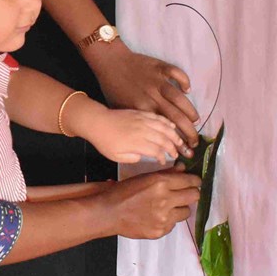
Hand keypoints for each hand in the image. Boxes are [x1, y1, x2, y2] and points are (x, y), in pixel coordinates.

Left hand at [66, 100, 188, 162]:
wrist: (97, 122)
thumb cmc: (105, 142)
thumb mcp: (116, 156)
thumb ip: (132, 158)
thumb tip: (144, 156)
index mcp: (137, 143)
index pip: (157, 151)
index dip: (163, 157)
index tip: (163, 162)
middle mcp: (143, 131)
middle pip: (164, 139)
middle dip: (173, 147)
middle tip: (177, 153)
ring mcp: (143, 120)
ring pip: (164, 127)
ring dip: (174, 135)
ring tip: (180, 141)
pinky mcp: (141, 113)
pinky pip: (158, 117)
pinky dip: (167, 122)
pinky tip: (172, 126)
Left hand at [89, 46, 199, 145]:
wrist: (109, 64)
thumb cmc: (112, 89)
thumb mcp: (120, 112)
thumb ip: (135, 123)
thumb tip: (147, 138)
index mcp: (142, 110)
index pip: (163, 129)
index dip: (175, 142)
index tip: (183, 151)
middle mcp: (153, 97)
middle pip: (177, 117)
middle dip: (189, 132)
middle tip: (194, 142)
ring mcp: (157, 82)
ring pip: (180, 98)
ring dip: (190, 111)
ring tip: (195, 120)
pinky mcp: (160, 68)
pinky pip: (176, 74)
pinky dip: (184, 81)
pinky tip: (187, 89)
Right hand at [97, 167, 200, 239]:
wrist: (108, 213)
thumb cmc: (124, 192)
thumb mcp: (144, 177)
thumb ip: (166, 173)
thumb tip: (183, 168)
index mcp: (161, 183)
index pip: (191, 181)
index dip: (194, 181)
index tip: (193, 182)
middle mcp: (165, 200)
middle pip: (194, 196)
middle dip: (191, 193)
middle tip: (184, 194)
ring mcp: (163, 218)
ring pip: (186, 212)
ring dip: (180, 208)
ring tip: (167, 207)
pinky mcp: (160, 231)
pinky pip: (173, 224)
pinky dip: (168, 220)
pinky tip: (156, 216)